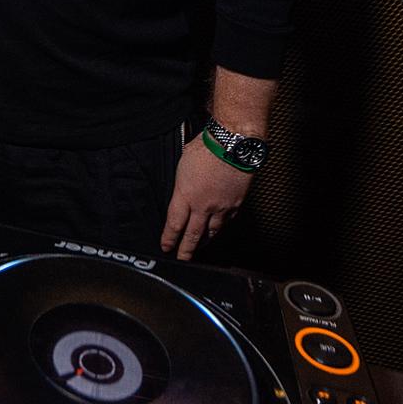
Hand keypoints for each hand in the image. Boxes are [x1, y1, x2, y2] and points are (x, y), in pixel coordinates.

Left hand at [159, 136, 252, 259]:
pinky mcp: (236, 204)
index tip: (166, 246)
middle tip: (182, 258)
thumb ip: (181, 186)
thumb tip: (182, 195)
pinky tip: (218, 229)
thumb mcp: (182, 165)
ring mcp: (221, 207)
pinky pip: (227, 221)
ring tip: (200, 247)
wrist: (233, 144)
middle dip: (186, 249)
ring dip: (204, 241)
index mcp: (185, 195)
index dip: (169, 238)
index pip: (174, 224)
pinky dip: (221, 227)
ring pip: (212, 231)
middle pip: (192, 235)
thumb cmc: (206, 148)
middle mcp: (203, 206)